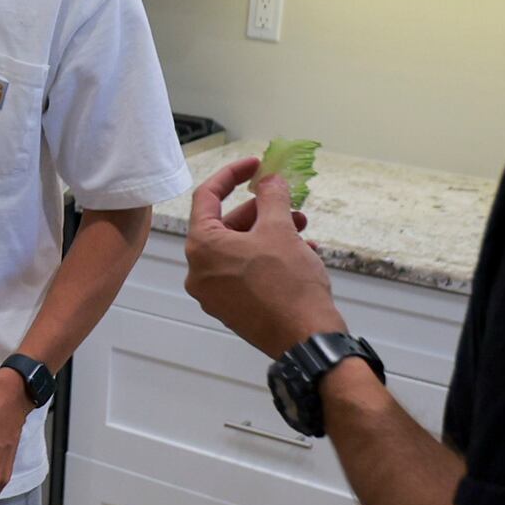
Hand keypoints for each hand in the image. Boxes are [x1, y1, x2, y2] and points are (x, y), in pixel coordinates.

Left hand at [183, 156, 341, 360]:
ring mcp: (213, 294)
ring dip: (269, 234)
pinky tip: (302, 254)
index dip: (232, 174)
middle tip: (290, 205)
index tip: (257, 164)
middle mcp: (198, 271)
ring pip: (239, 250)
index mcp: (201, 247)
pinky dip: (267, 258)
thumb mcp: (281, 230)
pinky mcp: (231, 310)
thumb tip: (269, 180)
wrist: (305, 340)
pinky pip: (244, 273)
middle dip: (261, 211)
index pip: (207, 197)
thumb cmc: (288, 282)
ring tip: (303, 230)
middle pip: (225, 226)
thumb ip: (271, 197)